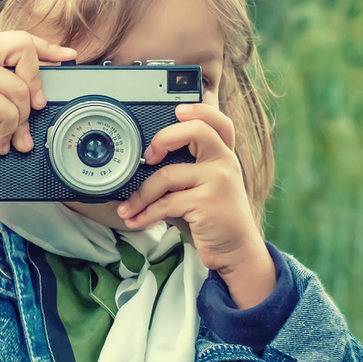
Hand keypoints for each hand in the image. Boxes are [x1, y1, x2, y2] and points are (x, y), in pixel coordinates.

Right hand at [0, 31, 75, 186]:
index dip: (49, 48)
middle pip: (26, 53)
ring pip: (21, 91)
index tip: (69, 56)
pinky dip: (7, 131)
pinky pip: (9, 112)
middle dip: (35, 85)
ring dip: (19, 120)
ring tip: (9, 134)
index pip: (22, 39)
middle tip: (36, 107)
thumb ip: (8, 79)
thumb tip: (43, 88)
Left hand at [116, 103, 275, 307]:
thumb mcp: (202, 188)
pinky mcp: (207, 203)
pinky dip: (145, 213)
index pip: (219, 122)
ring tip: (127, 209)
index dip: (199, 110)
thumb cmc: (212, 217)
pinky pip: (165, 203)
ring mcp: (218, 182)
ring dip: (141, 195)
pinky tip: (136, 220)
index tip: (177, 111)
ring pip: (167, 175)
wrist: (236, 251)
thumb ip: (184, 170)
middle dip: (163, 139)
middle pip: (196, 131)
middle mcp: (224, 163)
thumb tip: (142, 164)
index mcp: (223, 156)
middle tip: (147, 157)